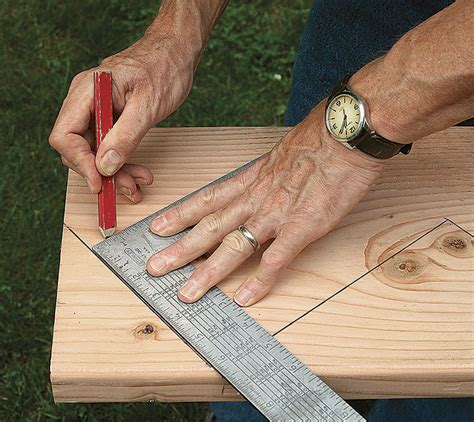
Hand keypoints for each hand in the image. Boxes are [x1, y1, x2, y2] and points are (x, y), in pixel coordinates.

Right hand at [49, 33, 195, 201]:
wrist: (176, 55)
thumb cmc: (164, 69)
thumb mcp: (148, 106)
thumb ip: (125, 135)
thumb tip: (104, 165)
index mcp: (87, 92)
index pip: (64, 135)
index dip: (79, 162)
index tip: (100, 182)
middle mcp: (85, 102)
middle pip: (77, 148)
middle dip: (101, 172)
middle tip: (127, 187)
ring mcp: (96, 112)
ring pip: (94, 153)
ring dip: (114, 173)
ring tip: (137, 184)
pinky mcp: (110, 120)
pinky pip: (107, 148)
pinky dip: (121, 165)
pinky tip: (137, 174)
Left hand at [146, 103, 383, 305]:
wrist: (346, 131)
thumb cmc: (320, 136)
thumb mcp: (283, 151)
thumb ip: (269, 172)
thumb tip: (265, 180)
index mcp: (252, 179)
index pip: (208, 199)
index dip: (181, 214)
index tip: (159, 227)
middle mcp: (256, 198)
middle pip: (210, 226)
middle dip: (180, 249)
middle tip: (155, 267)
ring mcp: (277, 214)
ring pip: (233, 246)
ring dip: (208, 272)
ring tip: (187, 292)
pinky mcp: (302, 227)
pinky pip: (276, 259)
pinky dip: (260, 281)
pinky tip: (244, 298)